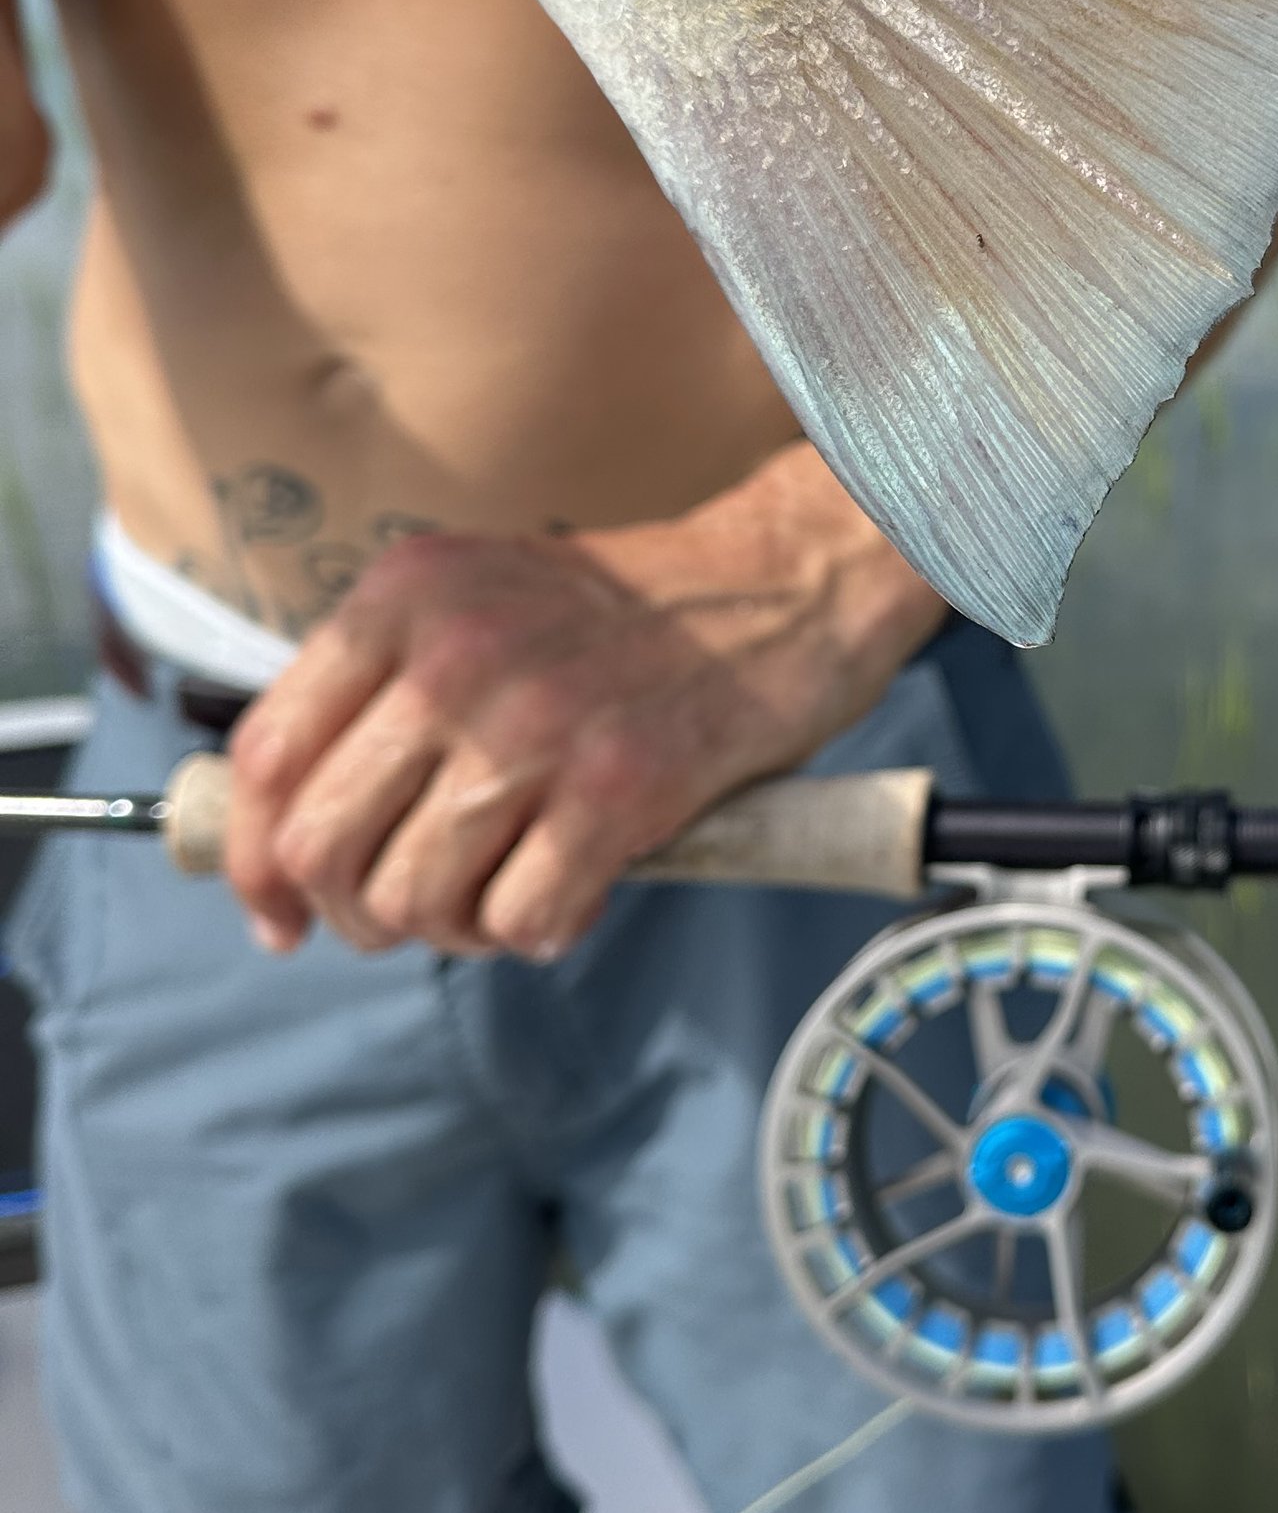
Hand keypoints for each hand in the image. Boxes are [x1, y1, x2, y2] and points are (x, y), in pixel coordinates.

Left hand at [221, 448, 947, 960]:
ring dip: (455, 930)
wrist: (785, 580)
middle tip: (414, 916)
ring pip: (414, 898)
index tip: (282, 913)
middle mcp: (453, 654)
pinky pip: (521, 919)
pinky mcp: (621, 785)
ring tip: (508, 900)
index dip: (257, 860)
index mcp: (402, 598)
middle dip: (358, 912)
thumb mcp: (480, 600)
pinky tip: (579, 894)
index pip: (267, 758)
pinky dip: (540, 932)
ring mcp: (536, 721)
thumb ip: (386, 689)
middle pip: (325, 845)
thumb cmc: (631, 613)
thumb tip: (293, 840)